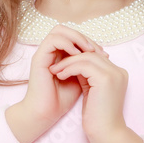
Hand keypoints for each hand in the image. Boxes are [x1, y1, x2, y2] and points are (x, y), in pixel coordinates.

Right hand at [12, 24, 107, 142]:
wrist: (46, 113)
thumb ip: (88, 66)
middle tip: (97, 50)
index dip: (90, 42)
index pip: (75, 38)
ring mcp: (44, 54)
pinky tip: (77, 55)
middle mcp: (51, 52)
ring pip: (59, 30)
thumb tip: (103, 56)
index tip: (104, 54)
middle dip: (85, 38)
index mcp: (60, 56)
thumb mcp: (81, 79)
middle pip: (68, 30)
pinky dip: (67, 44)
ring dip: (76, 38)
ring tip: (88, 50)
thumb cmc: (62, 100)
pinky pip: (53, 40)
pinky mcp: (39, 58)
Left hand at [49, 45, 128, 142]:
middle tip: (55, 66)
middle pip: (91, 54)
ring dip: (68, 62)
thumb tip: (74, 65)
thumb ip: (88, 77)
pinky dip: (69, 68)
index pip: (95, 58)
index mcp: (117, 74)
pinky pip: (83, 65)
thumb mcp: (92, 92)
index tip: (62, 66)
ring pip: (86, 57)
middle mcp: (119, 71)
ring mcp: (114, 74)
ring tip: (55, 70)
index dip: (77, 59)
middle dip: (71, 58)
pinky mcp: (105, 79)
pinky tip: (60, 75)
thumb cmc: (98, 119)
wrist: (106, 134)